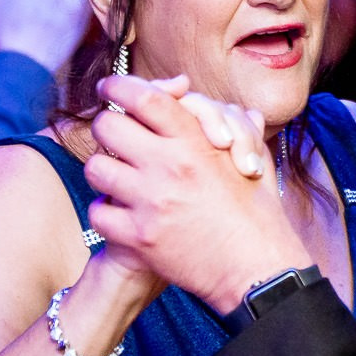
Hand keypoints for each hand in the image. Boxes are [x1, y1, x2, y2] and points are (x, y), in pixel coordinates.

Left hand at [86, 74, 309, 312]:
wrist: (257, 269)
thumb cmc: (260, 214)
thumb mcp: (253, 159)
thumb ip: (234, 126)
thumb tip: (223, 106)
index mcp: (196, 142)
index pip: (145, 97)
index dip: (120, 86)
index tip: (109, 87)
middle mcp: (169, 167)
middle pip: (108, 126)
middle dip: (108, 128)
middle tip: (113, 137)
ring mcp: (150, 202)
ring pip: (96, 168)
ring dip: (104, 171)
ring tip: (117, 178)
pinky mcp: (138, 238)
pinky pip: (98, 213)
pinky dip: (106, 213)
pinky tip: (121, 214)